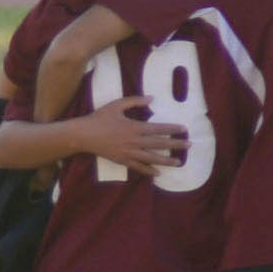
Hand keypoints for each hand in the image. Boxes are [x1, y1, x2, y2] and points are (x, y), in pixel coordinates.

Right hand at [69, 98, 188, 174]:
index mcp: (134, 127)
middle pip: (159, 144)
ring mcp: (128, 152)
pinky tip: (158, 173)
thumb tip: (152, 98)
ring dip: (167, 160)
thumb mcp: (116, 105)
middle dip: (176, 144)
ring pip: (152, 158)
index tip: (184, 129)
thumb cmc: (99, 118)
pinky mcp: (122, 160)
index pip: (158, 128)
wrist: (83, 135)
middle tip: (190, 145)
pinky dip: (149, 171)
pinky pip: (138, 167)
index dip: (172, 128)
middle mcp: (134, 141)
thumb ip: (135, 101)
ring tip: (179, 162)